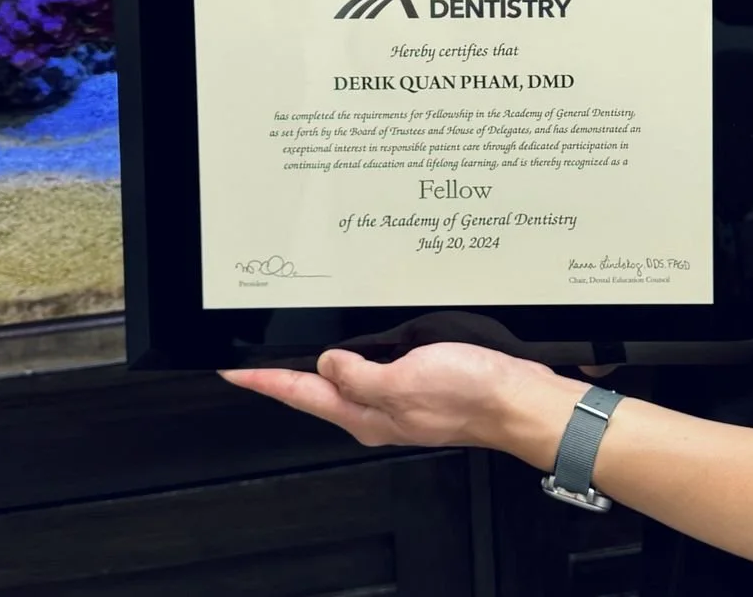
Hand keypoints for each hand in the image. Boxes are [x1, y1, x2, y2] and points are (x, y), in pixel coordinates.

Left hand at [218, 341, 573, 452]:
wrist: (517, 399)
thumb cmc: (468, 394)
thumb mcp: (402, 381)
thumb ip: (359, 375)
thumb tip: (326, 363)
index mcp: (365, 415)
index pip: (301, 395)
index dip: (265, 380)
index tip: (235, 370)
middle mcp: (378, 410)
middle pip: (318, 391)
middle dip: (287, 372)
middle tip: (257, 354)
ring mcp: (400, 398)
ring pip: (347, 378)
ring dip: (323, 360)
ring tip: (298, 343)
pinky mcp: (422, 383)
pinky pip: (378, 367)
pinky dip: (361, 352)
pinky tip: (363, 338)